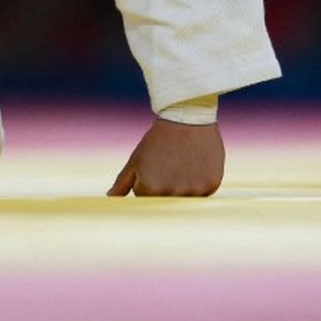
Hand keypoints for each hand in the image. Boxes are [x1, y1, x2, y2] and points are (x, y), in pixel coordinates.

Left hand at [107, 118, 224, 196]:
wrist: (186, 117)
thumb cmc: (158, 139)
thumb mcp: (136, 159)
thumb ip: (122, 183)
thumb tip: (110, 199)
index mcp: (149, 189)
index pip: (147, 202)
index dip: (149, 186)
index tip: (155, 169)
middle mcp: (171, 193)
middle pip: (167, 204)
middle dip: (167, 189)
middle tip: (170, 165)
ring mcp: (192, 190)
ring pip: (187, 200)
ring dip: (184, 187)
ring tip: (182, 163)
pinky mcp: (210, 185)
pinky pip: (203, 194)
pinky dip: (200, 183)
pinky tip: (196, 164)